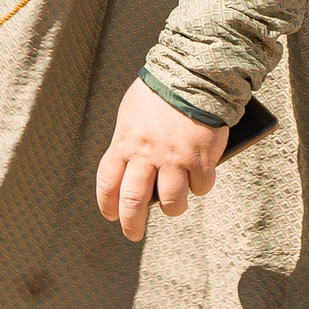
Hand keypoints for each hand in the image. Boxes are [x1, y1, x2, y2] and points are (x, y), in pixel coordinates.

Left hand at [96, 78, 229, 242]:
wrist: (191, 74)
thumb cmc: (159, 94)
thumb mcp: (131, 115)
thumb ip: (131, 144)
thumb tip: (137, 175)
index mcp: (124, 142)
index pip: (108, 181)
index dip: (107, 204)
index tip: (111, 216)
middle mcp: (146, 154)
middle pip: (133, 201)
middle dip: (132, 224)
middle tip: (133, 234)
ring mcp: (174, 158)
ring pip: (171, 202)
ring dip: (172, 209)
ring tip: (173, 207)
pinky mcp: (201, 158)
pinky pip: (202, 187)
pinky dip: (201, 188)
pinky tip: (199, 181)